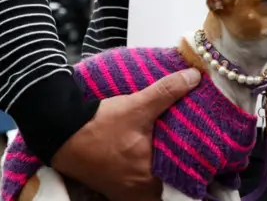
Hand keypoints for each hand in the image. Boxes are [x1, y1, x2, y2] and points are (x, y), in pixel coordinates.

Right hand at [51, 68, 201, 200]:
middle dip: (181, 166)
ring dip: (164, 169)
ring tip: (176, 148)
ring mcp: (126, 192)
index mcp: (150, 179)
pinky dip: (148, 171)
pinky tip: (152, 154)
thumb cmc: (98, 125)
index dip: (197, 166)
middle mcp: (140, 192)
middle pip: (171, 182)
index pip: (185, 179)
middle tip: (195, 147)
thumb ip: (167, 91)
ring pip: (155, 184)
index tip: (207, 151)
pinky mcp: (114, 187)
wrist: (59, 131)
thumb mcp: (136, 105)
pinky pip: (140, 183)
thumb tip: (194, 76)